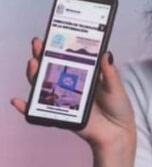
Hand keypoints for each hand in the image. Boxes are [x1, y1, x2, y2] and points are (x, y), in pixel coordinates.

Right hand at [11, 37, 135, 166]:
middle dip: (42, 56)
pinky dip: (27, 107)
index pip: (67, 59)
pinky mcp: (60, 114)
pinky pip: (40, 110)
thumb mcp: (116, 87)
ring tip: (32, 65)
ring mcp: (63, 100)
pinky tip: (18, 101)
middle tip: (37, 44)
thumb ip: (109, 73)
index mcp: (84, 76)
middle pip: (51, 69)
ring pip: (43, 86)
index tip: (52, 35)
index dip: (58, 47)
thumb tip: (106, 53)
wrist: (117, 133)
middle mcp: (71, 86)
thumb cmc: (118, 107)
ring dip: (34, 75)